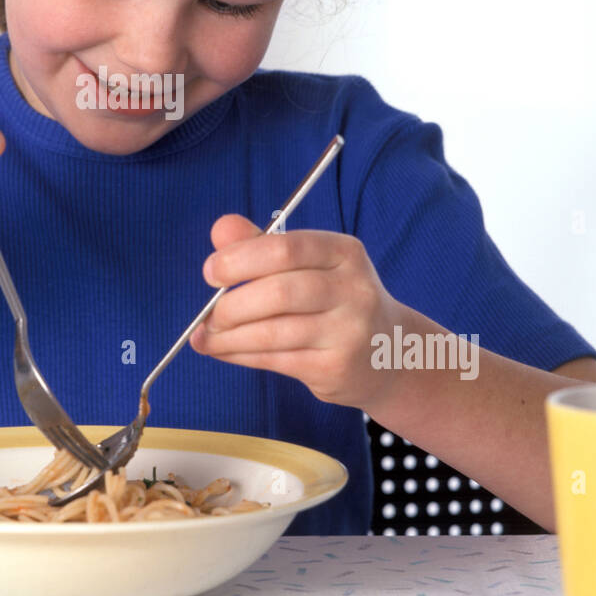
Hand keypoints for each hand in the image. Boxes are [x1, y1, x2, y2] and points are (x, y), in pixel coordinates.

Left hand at [188, 214, 400, 411]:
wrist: (389, 352)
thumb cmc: (335, 299)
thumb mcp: (309, 264)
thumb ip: (263, 245)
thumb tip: (221, 228)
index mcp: (344, 252)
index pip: (286, 249)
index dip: (240, 258)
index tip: (211, 271)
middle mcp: (353, 289)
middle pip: (278, 292)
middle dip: (231, 305)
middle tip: (208, 314)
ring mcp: (349, 331)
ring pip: (273, 332)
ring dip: (228, 337)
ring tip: (206, 337)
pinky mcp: (337, 367)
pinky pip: (276, 360)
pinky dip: (240, 355)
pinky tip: (223, 351)